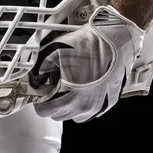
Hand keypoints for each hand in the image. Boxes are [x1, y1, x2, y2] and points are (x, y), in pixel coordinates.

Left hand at [33, 5, 144, 122]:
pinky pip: (91, 111)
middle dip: (53, 102)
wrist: (116, 37)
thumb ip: (40, 68)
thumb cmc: (91, 43)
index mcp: (72, 96)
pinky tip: (82, 87)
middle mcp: (87, 105)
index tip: (39, 93)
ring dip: (68, 105)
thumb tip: (35, 76)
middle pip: (59, 115)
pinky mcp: (110, 101)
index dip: (39, 101)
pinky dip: (83, 103)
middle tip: (53, 86)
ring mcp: (100, 105)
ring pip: (75, 115)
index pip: (45, 111)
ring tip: (68, 87)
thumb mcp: (55, 51)